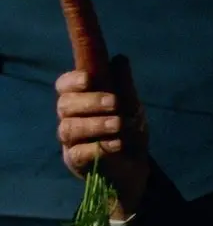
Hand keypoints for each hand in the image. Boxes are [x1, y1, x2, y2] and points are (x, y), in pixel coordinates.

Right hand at [56, 55, 149, 219]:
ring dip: (96, 124)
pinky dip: (97, 147)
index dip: (72, 80)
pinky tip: (116, 144)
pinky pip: (78, 153)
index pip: (64, 86)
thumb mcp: (132, 106)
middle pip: (65, 104)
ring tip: (119, 124)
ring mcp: (71, 141)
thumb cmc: (128, 131)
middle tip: (114, 103)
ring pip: (69, 128)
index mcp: (81, 100)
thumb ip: (124, 85)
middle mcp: (71, 118)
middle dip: (90, 101)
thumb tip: (119, 58)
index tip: (88, 79)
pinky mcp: (76, 162)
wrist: (136, 167)